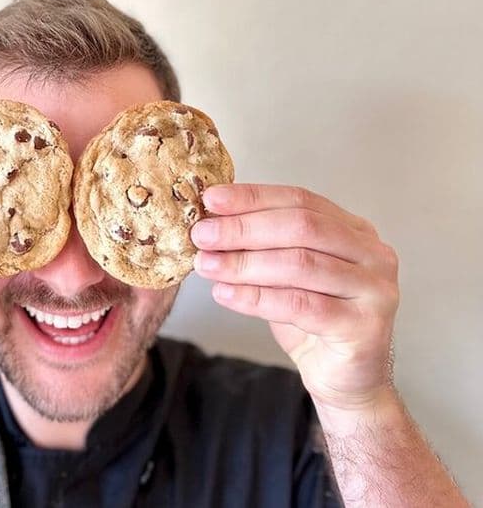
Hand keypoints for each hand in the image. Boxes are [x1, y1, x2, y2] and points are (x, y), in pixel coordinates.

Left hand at [191, 184, 399, 409]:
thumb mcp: (285, 276)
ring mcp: (375, 289)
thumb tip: (211, 223)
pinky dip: (256, 298)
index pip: (300, 200)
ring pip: (300, 264)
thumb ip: (262, 248)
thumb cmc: (313, 322)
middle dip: (244, 228)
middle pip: (301, 227)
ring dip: (244, 263)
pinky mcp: (365, 326)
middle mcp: (372, 253)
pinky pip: (300, 306)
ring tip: (206, 264)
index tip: (212, 199)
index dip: (254, 198)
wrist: (345, 379)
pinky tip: (225, 294)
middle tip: (202, 234)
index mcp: (354, 230)